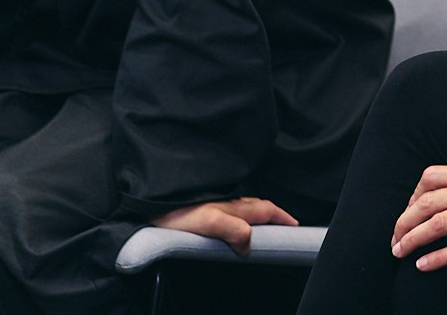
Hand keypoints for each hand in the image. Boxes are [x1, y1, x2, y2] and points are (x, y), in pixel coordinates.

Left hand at [153, 197, 297, 256]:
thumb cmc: (176, 214)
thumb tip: (250, 244)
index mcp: (234, 206)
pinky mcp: (205, 206)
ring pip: (245, 208)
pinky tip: (233, 222)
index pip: (266, 210)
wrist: (151, 203)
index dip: (282, 217)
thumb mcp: (207, 223)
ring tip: (264, 225)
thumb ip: (232, 230)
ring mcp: (217, 203)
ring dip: (258, 214)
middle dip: (275, 214)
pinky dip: (241, 216)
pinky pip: (231, 211)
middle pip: (259, 207)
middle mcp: (229, 202)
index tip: (295, 225)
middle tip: (285, 226)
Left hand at [389, 161, 446, 271]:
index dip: (413, 195)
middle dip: (404, 221)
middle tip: (395, 237)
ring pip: (437, 224)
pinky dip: (438, 258)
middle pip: (427, 202)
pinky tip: (423, 265)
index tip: (409, 209)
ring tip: (400, 251)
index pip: (431, 177)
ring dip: (413, 239)